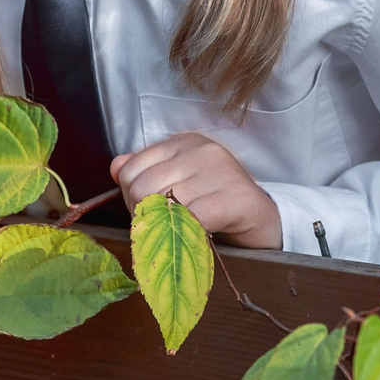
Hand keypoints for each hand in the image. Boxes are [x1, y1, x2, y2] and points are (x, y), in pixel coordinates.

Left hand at [111, 133, 282, 249]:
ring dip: (167, 228)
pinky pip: (193, 219)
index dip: (131, 198)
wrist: (264, 220)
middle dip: (145, 216)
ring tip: (181, 232)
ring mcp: (220, 170)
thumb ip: (147, 171)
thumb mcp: (180, 181)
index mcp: (183, 142)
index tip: (149, 213)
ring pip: (164, 204)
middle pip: (142, 187)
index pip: (131, 169)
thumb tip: (116, 167)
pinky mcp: (235, 197)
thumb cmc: (216, 202)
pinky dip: (188, 234)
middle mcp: (201, 149)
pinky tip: (198, 236)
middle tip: (164, 228)